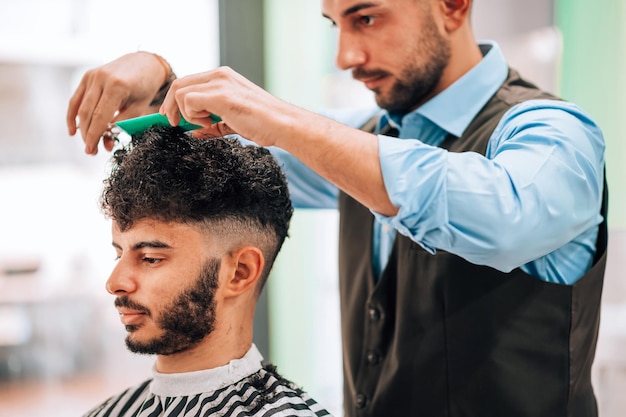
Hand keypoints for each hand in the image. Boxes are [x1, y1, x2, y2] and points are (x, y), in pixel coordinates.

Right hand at [67, 52, 169, 154]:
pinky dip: (73, 115)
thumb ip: (122, 123)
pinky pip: (76, 98)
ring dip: (82, 128)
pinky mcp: (87, 76)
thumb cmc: (145, 87)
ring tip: (88, 143)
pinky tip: (73, 130)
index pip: (100, 117)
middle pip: (87, 113)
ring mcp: (92, 75)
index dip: (94, 136)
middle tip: (91, 151)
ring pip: (80, 107)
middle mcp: (101, 78)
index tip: (91, 150)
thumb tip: (106, 142)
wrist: (144, 63)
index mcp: (116, 86)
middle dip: (88, 135)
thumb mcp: (139, 107)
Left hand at [160, 66, 291, 146]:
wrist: (283, 124)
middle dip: (170, 106)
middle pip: (178, 84)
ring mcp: (219, 83)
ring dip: (186, 113)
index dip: (174, 101)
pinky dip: (192, 116)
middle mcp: (219, 75)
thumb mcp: (233, 122)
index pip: (188, 82)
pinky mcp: (219, 95)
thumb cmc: (264, 124)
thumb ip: (213, 125)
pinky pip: (187, 101)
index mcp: (223, 77)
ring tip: (205, 123)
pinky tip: (208, 123)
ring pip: (180, 92)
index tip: (172, 118)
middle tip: (173, 123)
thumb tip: (194, 132)